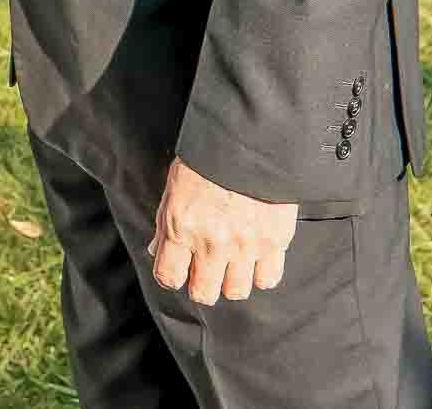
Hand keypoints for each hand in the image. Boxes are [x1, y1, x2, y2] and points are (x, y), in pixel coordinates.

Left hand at [146, 158, 297, 305]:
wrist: (249, 137)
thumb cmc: (207, 159)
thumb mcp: (175, 187)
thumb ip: (166, 224)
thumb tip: (157, 251)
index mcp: (182, 226)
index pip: (168, 277)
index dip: (172, 276)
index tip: (179, 269)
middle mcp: (212, 242)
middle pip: (204, 293)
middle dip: (202, 285)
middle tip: (206, 271)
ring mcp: (245, 244)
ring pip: (236, 291)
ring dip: (232, 281)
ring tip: (232, 263)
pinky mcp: (275, 240)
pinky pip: (268, 279)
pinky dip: (261, 274)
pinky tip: (255, 258)